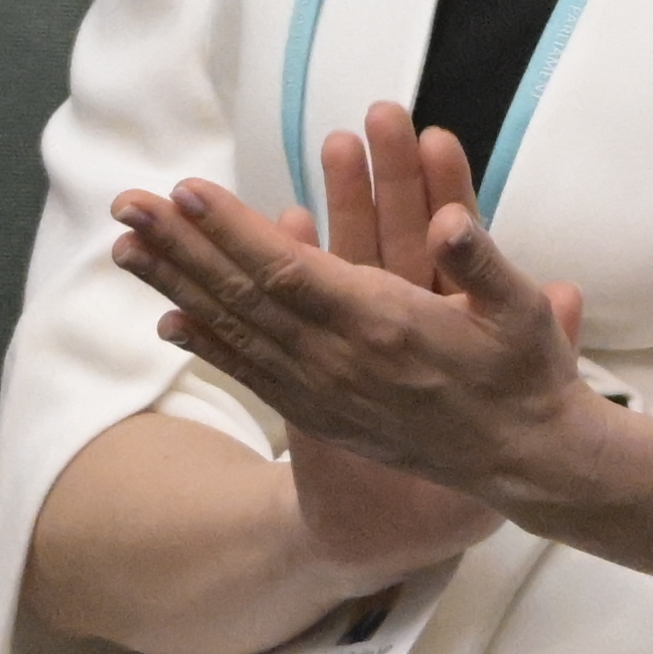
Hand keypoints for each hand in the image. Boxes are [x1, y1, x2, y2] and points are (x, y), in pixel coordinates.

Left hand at [111, 103, 595, 537]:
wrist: (524, 462)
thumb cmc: (525, 374)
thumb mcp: (523, 311)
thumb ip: (482, 263)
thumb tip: (451, 222)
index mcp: (382, 326)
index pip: (287, 271)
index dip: (231, 229)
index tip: (184, 190)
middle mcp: (340, 362)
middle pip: (242, 297)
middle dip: (181, 246)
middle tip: (126, 204)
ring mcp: (325, 394)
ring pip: (237, 333)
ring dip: (178, 288)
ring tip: (127, 251)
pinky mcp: (323, 417)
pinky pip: (252, 375)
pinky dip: (209, 345)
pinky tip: (172, 323)